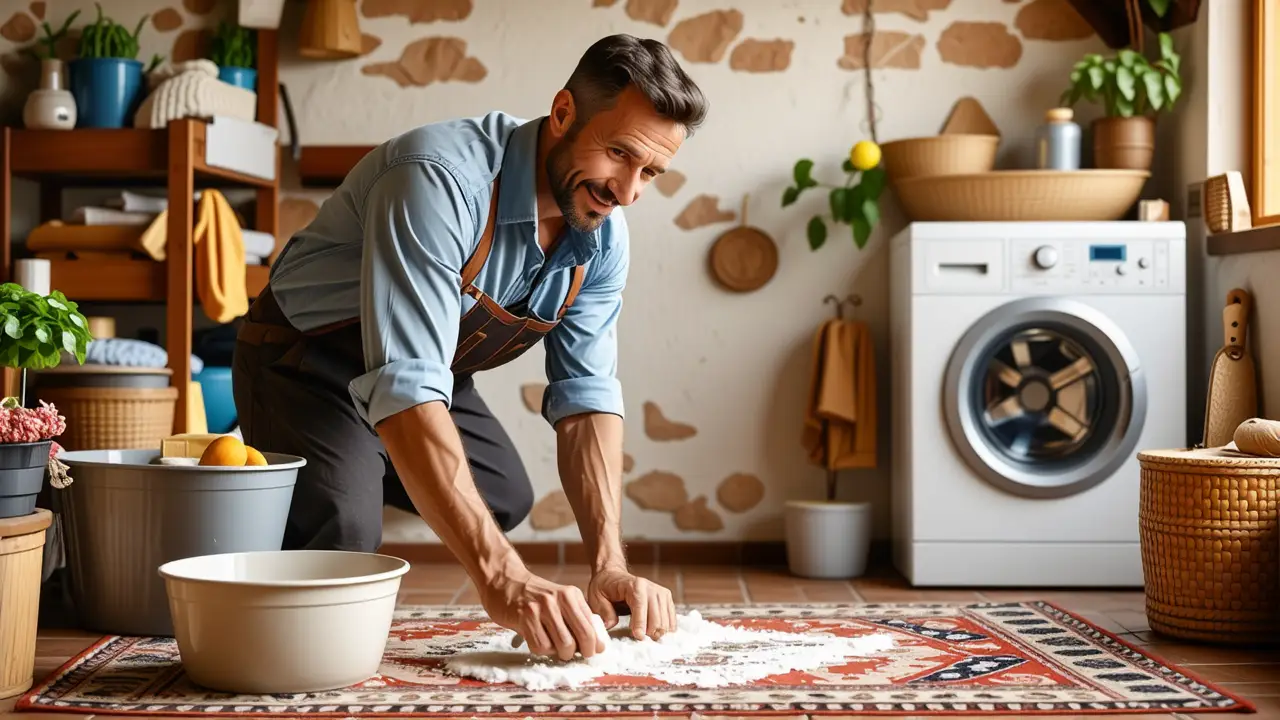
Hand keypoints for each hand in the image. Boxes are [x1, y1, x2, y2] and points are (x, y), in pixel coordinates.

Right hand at [478, 568, 605, 660]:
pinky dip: (542, 650)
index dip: (595, 643)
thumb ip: (575, 615)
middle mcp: (558, 600)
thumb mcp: (560, 598)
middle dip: (582, 651)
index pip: (591, 624)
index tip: (594, 650)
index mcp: (571, 595)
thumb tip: (593, 642)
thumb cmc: (534, 596)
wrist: (505, 582)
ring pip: (563, 645)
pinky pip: (541, 646)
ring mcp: (541, 608)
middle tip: (575, 654)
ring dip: (560, 653)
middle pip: (582, 636)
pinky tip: (538, 641)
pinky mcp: (524, 618)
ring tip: (554, 647)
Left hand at [587, 568, 676, 640]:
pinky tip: (657, 633)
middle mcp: (650, 587)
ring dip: (657, 632)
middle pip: (656, 615)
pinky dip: (666, 629)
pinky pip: (671, 618)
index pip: (640, 605)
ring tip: (646, 637)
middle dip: (649, 631)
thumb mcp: (596, 597)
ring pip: (665, 619)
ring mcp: (660, 592)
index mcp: (634, 585)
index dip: (640, 622)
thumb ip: (604, 611)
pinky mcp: (666, 598)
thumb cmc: (604, 587)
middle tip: (639, 639)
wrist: (613, 576)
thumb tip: (611, 624)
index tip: (638, 636)